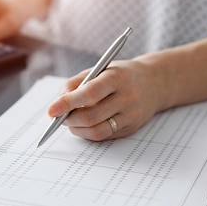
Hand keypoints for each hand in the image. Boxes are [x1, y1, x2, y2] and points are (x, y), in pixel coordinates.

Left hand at [47, 59, 164, 140]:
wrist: (155, 83)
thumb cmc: (120, 75)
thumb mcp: (99, 69)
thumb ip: (76, 83)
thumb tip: (58, 102)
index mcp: (117, 78)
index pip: (89, 93)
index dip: (68, 103)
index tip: (51, 110)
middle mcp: (127, 98)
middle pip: (91, 116)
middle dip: (69, 119)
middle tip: (57, 116)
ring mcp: (130, 115)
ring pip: (96, 130)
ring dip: (76, 129)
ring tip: (69, 121)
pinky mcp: (130, 128)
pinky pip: (104, 136)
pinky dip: (87, 133)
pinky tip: (83, 125)